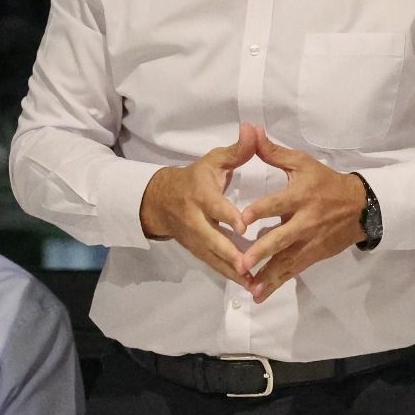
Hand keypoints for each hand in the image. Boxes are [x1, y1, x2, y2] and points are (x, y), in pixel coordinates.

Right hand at [138, 125, 252, 285]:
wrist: (161, 200)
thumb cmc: (196, 177)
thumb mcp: (214, 160)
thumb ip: (237, 150)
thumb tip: (253, 129)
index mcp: (201, 194)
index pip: (214, 207)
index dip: (227, 216)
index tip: (243, 227)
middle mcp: (195, 219)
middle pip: (211, 238)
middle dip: (228, 252)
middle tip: (247, 265)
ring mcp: (195, 238)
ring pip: (213, 257)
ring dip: (231, 271)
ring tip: (254, 283)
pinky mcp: (197, 251)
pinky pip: (213, 265)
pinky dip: (229, 276)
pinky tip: (249, 285)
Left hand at [237, 132, 367, 302]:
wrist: (360, 206)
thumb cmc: (325, 182)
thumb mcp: (302, 163)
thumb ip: (273, 152)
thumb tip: (250, 131)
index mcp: (300, 196)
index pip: (277, 204)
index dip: (259, 211)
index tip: (241, 220)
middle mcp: (305, 221)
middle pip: (282, 238)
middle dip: (262, 252)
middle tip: (242, 263)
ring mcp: (309, 242)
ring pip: (287, 261)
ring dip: (268, 275)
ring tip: (249, 288)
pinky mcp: (312, 256)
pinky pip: (292, 271)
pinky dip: (277, 283)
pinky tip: (259, 294)